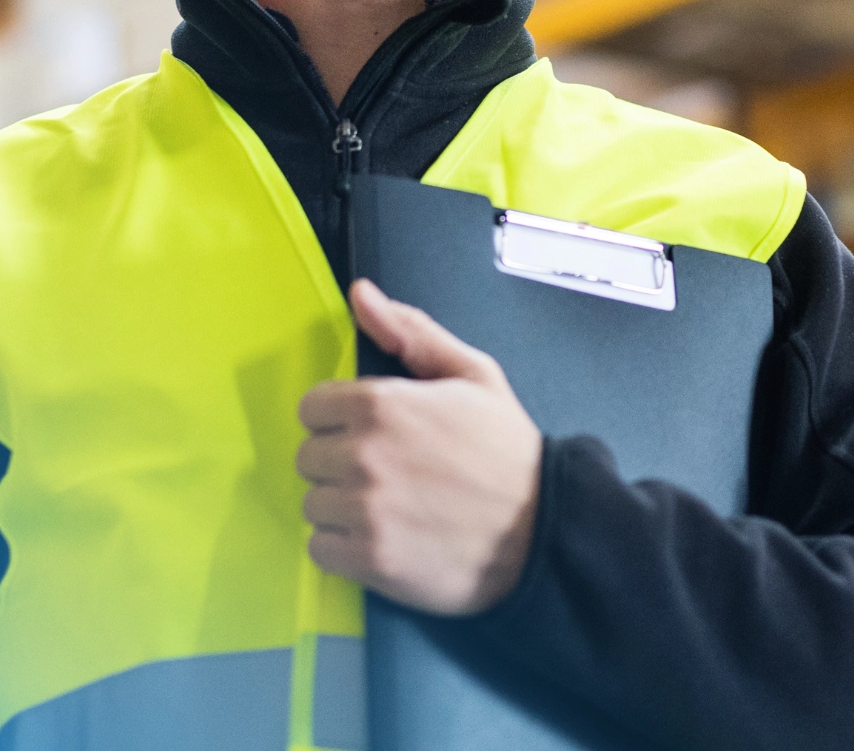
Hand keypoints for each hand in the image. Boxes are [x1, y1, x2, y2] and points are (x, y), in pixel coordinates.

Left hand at [296, 279, 543, 614]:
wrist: (545, 529)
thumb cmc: (507, 453)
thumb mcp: (473, 374)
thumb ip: (411, 331)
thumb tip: (361, 294)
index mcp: (381, 404)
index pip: (312, 408)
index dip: (342, 420)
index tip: (372, 435)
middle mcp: (364, 455)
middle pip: (308, 457)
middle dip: (340, 464)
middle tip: (387, 474)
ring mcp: (365, 510)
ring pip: (313, 504)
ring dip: (341, 509)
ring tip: (388, 509)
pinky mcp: (370, 559)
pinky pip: (320, 550)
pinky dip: (344, 549)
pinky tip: (382, 540)